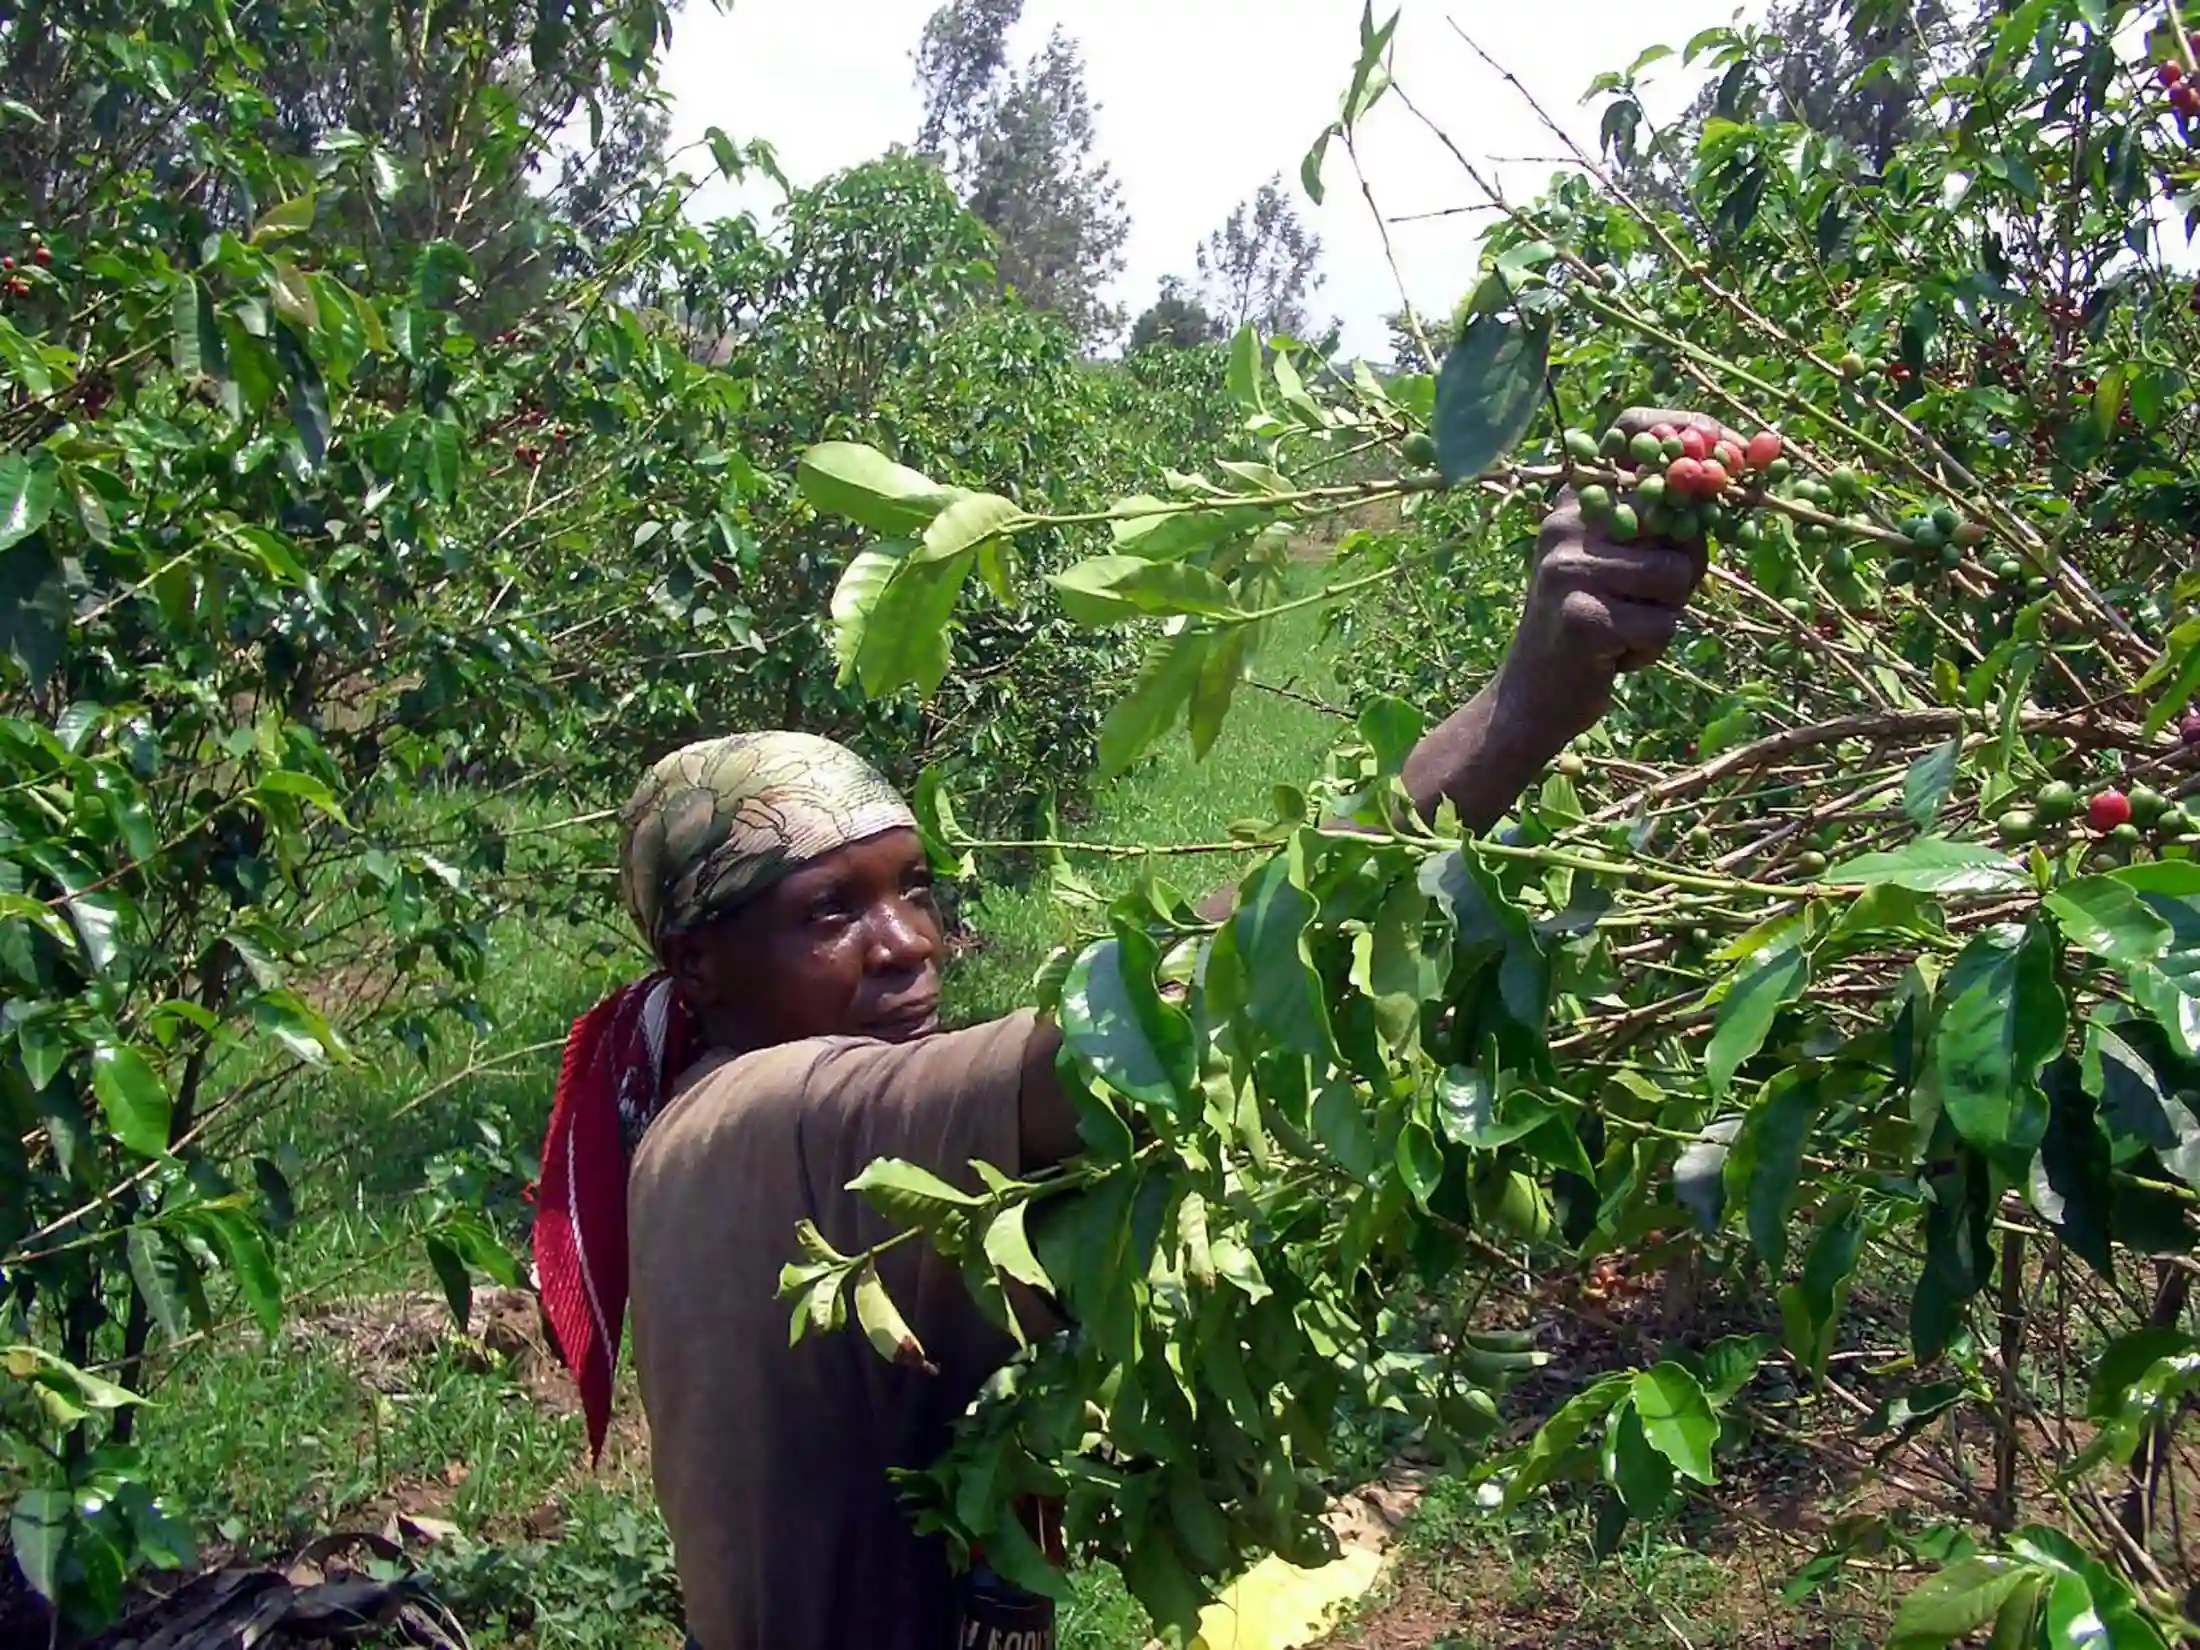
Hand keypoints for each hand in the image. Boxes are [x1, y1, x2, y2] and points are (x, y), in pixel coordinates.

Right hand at [1494, 406, 1734, 745]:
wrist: (1531, 696)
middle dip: (1688, 559)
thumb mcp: (1620, 561)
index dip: (1689, 427)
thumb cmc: (1594, 622)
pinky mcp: (1582, 618)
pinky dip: (1653, 647)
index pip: (1630, 431)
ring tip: (1628, 626)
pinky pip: (1663, 624)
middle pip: (1676, 513)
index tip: (1732, 448)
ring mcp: (1568, 569)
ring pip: (1677, 574)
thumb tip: (1730, 482)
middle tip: (1654, 596)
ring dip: (1669, 611)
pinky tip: (1616, 655)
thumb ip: (1660, 523)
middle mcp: (1565, 522)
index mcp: (1575, 500)